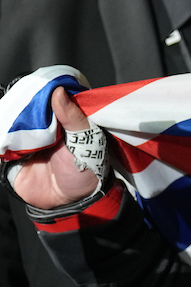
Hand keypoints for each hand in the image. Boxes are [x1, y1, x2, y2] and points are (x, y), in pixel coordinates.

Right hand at [10, 88, 102, 209]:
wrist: (67, 201)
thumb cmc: (85, 170)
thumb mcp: (86, 141)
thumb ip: (73, 117)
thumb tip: (59, 91)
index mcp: (66, 119)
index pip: (51, 97)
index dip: (42, 90)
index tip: (32, 84)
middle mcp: (47, 126)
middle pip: (29, 108)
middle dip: (21, 104)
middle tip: (16, 101)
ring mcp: (29, 138)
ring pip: (13, 122)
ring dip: (8, 118)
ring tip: (7, 116)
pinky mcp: (14, 152)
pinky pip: (3, 141)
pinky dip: (1, 136)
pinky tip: (1, 131)